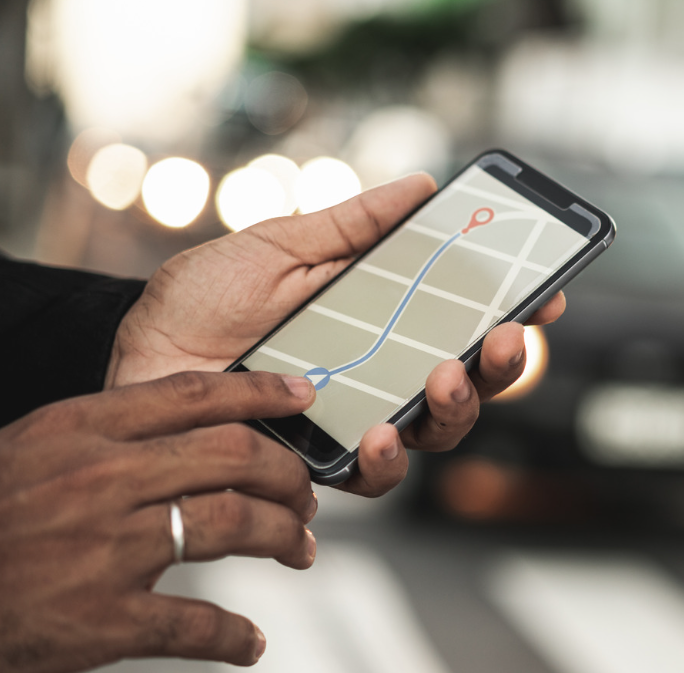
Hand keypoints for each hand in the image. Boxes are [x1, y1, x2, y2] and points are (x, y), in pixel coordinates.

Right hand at [0, 371, 317, 672]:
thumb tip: (183, 434)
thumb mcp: (26, 453)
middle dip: (289, 474)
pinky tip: (251, 643)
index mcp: (78, 430)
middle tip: (306, 495)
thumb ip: (100, 438)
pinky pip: (198, 625)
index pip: (193, 394)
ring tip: (301, 551)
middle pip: (235, 456)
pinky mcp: (103, 620)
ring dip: (285, 538)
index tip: (303, 395)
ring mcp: (105, 548)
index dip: (261, 393)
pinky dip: (236, 637)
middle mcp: (101, 477)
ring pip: (236, 525)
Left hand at [108, 174, 566, 496]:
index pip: (465, 321)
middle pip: (470, 381)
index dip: (513, 311)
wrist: (138, 358)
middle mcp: (382, 377)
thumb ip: (350, 225)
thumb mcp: (279, 246)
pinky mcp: (322, 466)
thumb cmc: (203, 302)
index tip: (545, 292)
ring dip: (455, 408)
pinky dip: (385, 459)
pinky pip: (373, 476)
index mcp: (384, 322)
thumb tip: (421, 187)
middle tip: (506, 337)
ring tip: (443, 378)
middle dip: (503, 363)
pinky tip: (377, 435)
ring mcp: (357, 423)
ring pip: (437, 432)